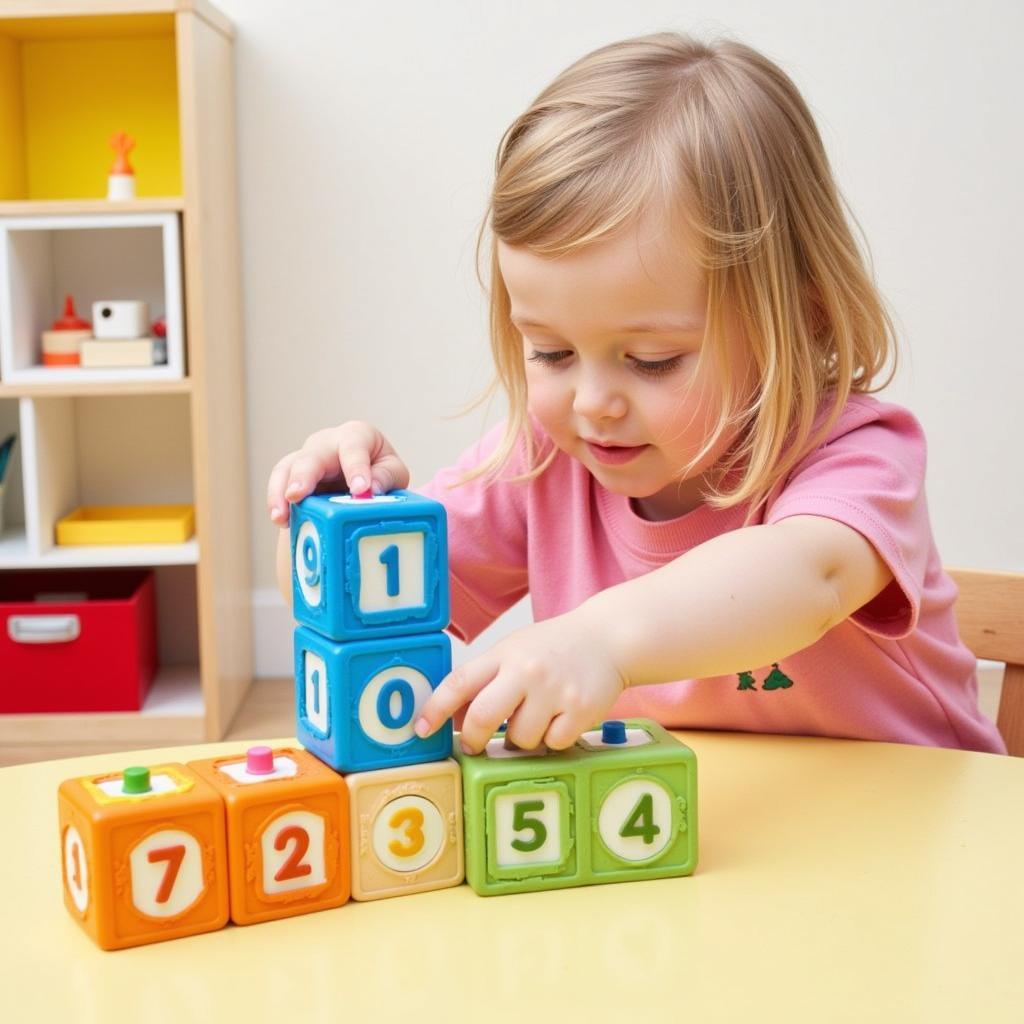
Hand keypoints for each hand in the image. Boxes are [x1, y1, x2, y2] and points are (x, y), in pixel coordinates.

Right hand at [266, 420, 409, 525]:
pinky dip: (277, 502)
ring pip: (287, 468)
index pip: (354, 447)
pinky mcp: (292, 476)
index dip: (356, 468)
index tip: (360, 490)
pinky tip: (281, 520)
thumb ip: (385, 478)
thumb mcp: (392, 472)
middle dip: (304, 475)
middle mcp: (327, 442)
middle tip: (297, 495)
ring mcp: (306, 457)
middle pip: (312, 455)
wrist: (361, 477)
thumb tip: (371, 490)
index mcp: (357, 435)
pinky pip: (279, 484)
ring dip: (281, 492)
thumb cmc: (378, 471)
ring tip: (280, 516)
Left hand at [414, 605, 627, 753]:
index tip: (421, 730)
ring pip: (520, 738)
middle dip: (473, 738)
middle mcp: (527, 671)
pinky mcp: (580, 711)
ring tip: (536, 717)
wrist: (609, 638)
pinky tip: (560, 718)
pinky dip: (552, 739)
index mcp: (505, 654)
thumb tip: (450, 717)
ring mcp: (555, 691)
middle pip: (483, 718)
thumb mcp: (515, 650)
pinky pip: (552, 744)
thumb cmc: (555, 648)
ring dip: (522, 738)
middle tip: (474, 743)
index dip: (434, 708)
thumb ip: (486, 678)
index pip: (459, 682)